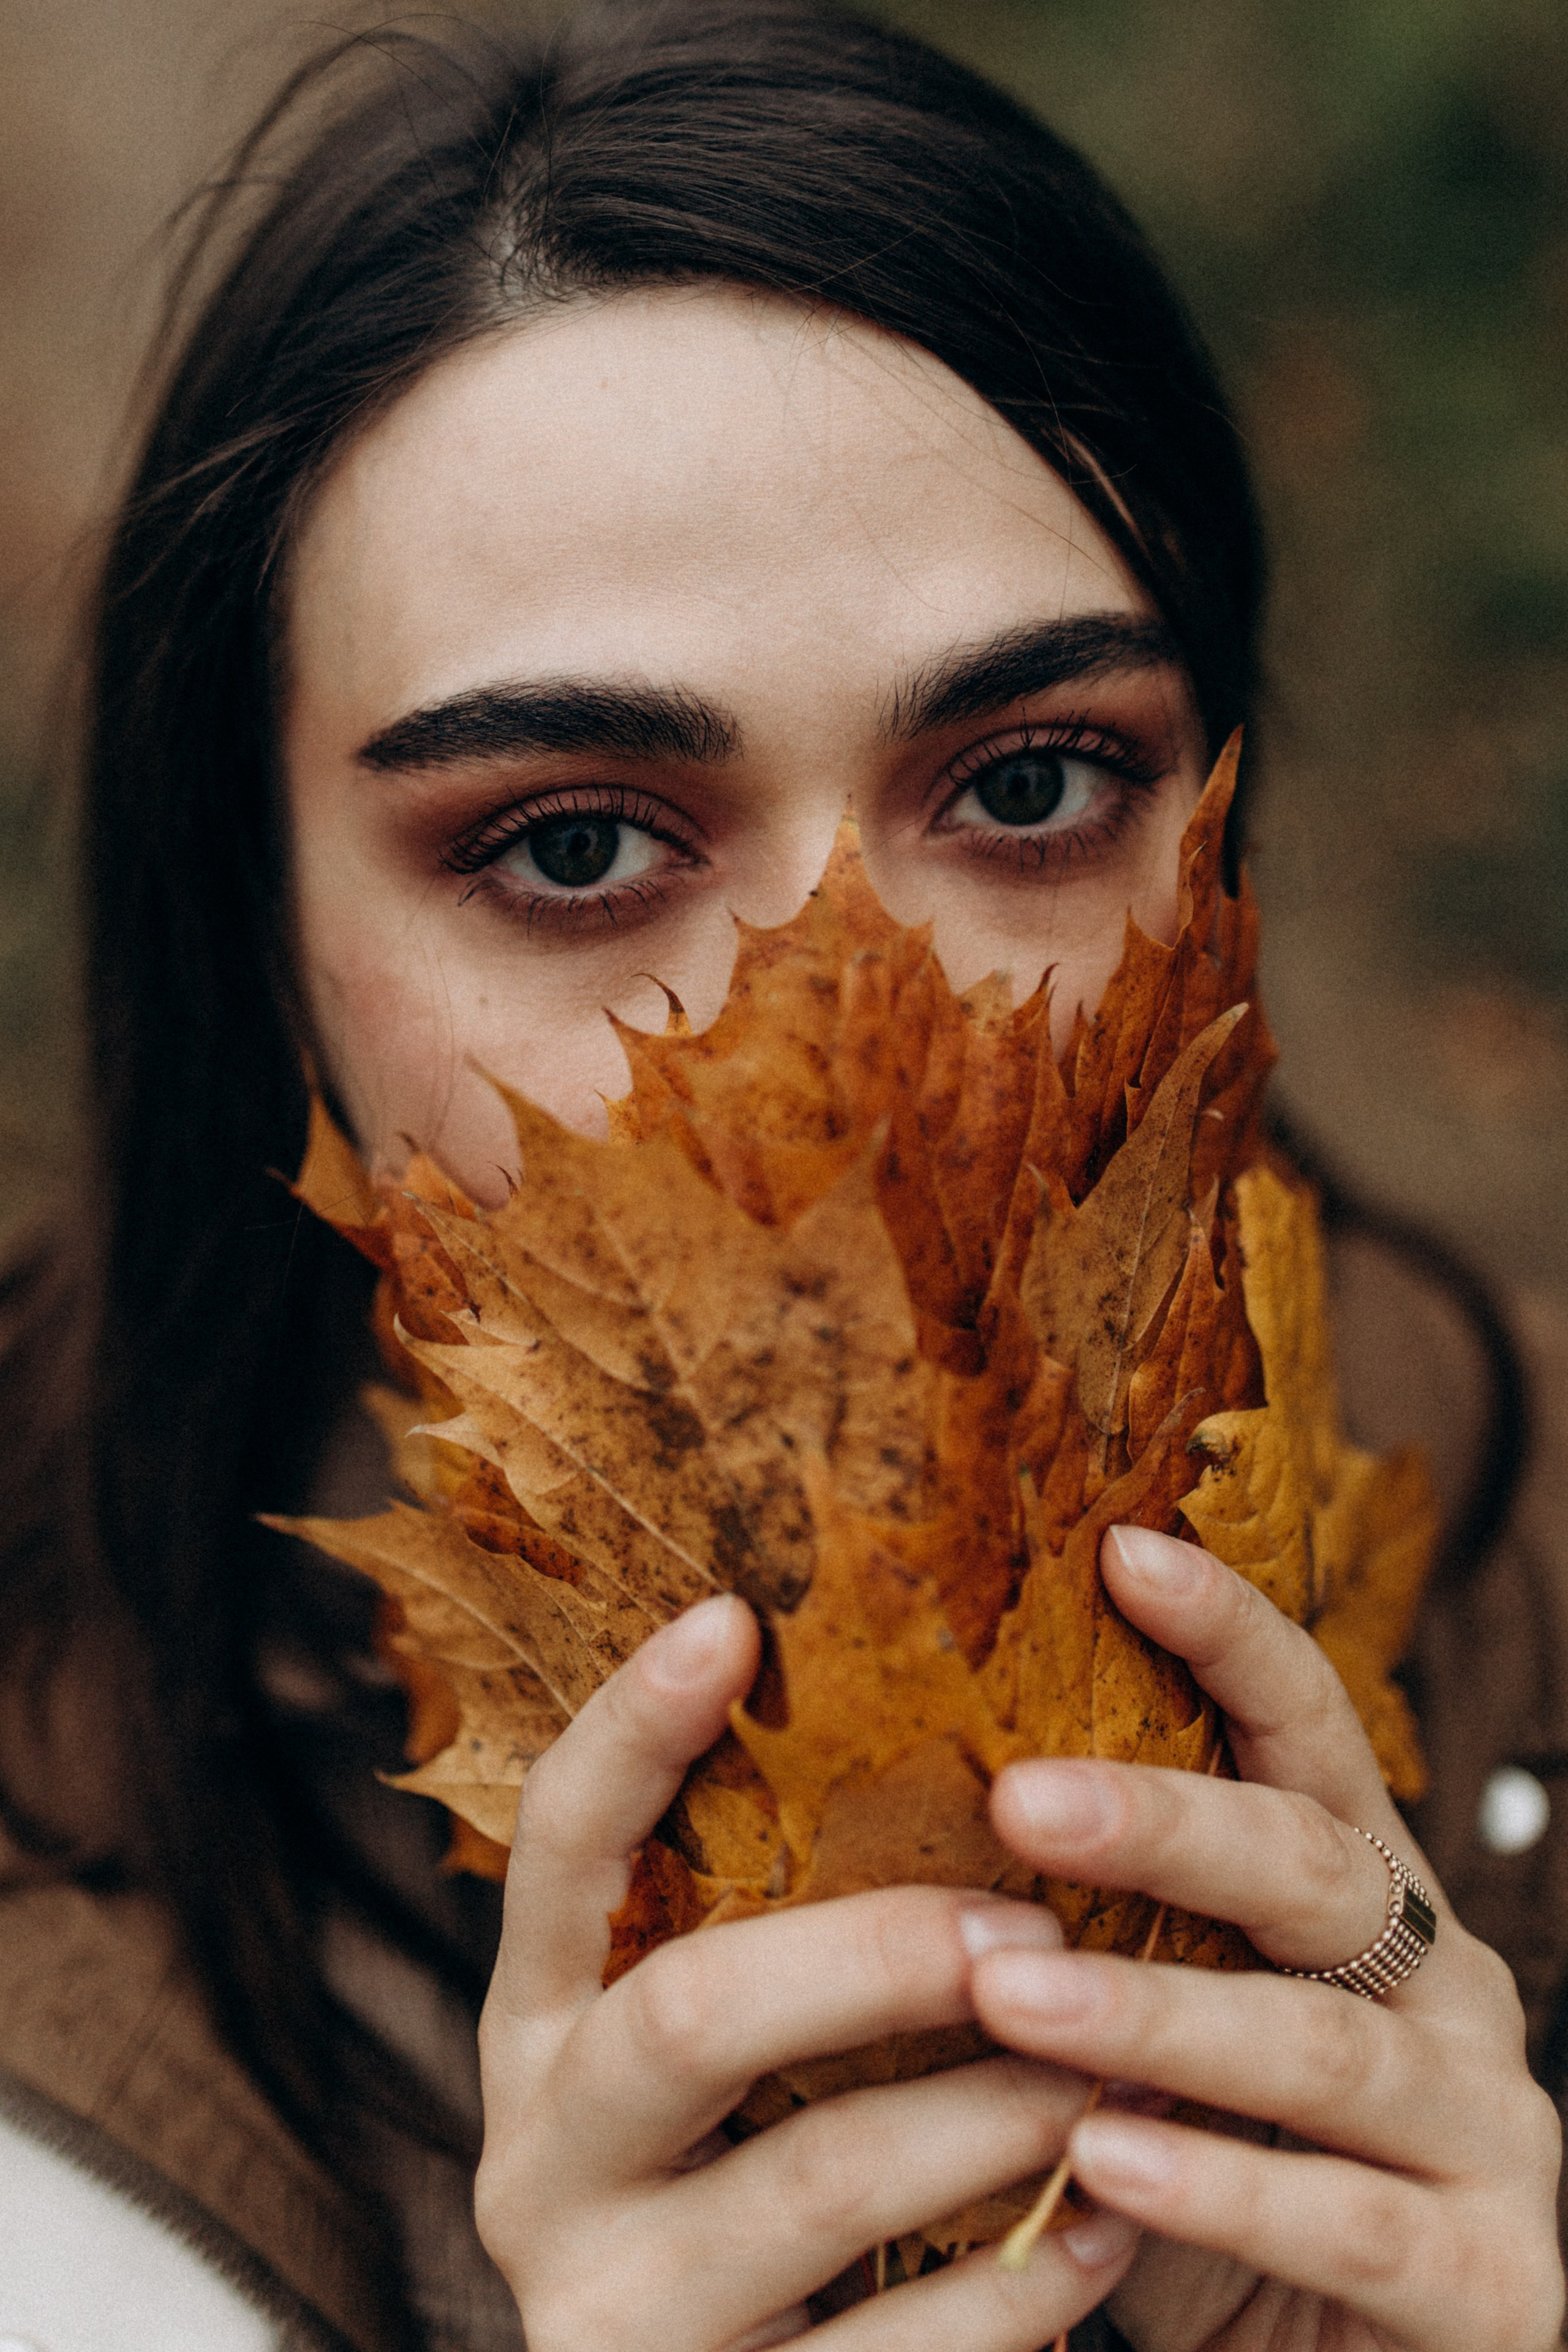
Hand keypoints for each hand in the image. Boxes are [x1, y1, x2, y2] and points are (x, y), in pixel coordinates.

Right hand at [474, 1593, 1139, 2350]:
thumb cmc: (758, 2186)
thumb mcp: (729, 2060)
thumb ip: (775, 1930)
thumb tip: (951, 1726)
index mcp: (538, 2028)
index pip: (555, 1845)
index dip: (629, 1729)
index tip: (733, 1613)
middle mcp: (542, 2161)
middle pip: (686, 2015)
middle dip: (877, 1955)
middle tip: (1034, 1930)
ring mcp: (617, 2309)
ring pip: (821, 2179)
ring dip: (998, 2111)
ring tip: (1129, 2060)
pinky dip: (1026, 2281)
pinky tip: (1116, 2219)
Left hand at [972, 1526, 1564, 2351]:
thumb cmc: (1216, 2178)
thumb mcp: (1161, 2034)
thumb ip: (1097, 1930)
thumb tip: (898, 1793)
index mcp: (1365, 1902)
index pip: (1310, 1732)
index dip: (1230, 1634)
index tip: (1121, 1548)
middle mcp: (1446, 1988)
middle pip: (1314, 1867)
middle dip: (1170, 1824)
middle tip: (1019, 1796)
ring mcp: (1487, 2132)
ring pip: (1323, 2044)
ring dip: (1161, 2017)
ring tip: (1016, 1997)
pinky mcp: (1493, 2284)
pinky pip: (1352, 2222)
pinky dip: (1223, 2189)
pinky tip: (1102, 2166)